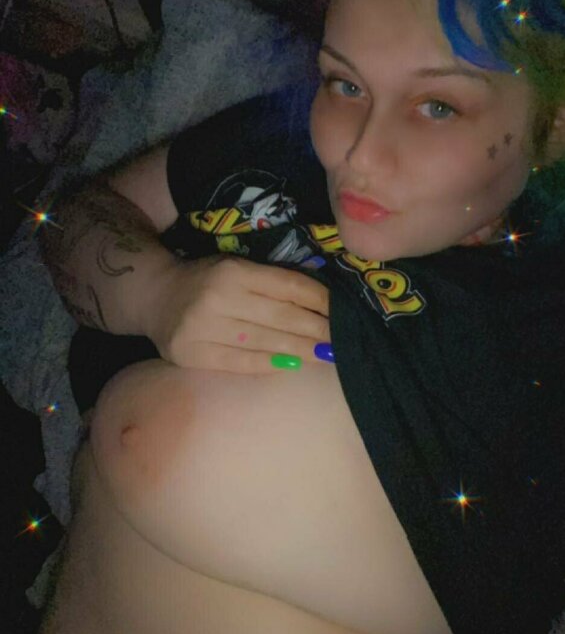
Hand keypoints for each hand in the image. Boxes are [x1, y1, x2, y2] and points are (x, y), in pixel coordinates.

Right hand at [148, 254, 331, 372]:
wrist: (154, 296)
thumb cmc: (206, 281)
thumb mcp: (237, 268)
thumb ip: (272, 281)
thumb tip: (321, 304)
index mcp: (233, 270)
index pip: (287, 286)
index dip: (318, 300)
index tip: (341, 312)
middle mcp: (218, 298)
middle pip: (280, 318)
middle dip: (316, 330)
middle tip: (340, 341)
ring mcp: (202, 329)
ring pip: (264, 343)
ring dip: (300, 351)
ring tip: (324, 356)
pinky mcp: (192, 355)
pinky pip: (240, 363)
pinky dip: (269, 365)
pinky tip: (292, 365)